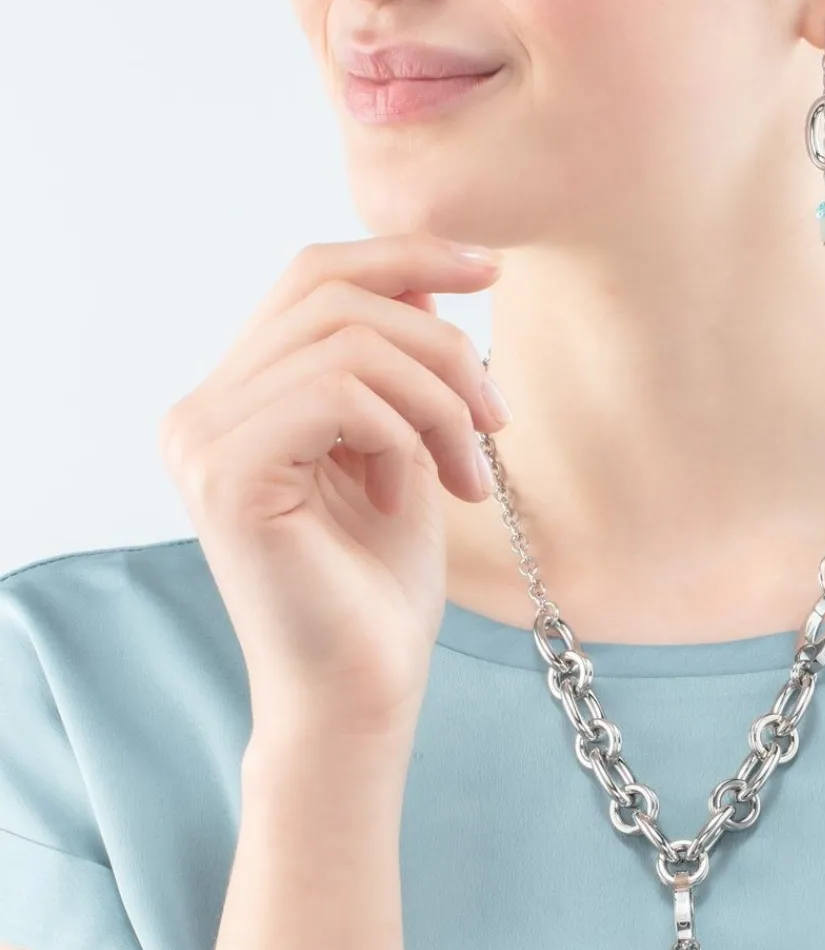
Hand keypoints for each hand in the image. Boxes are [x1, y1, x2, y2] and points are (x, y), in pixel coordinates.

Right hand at [158, 232, 506, 736]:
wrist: (362, 692)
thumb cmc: (381, 590)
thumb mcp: (403, 453)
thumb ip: (396, 372)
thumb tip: (425, 285)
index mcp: (239, 398)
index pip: (311, 279)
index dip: (404, 257)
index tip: (489, 269)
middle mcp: (202, 410)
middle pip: (331, 292)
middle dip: (440, 343)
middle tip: (496, 419)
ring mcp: (203, 440)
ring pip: (349, 341)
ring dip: (439, 399)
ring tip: (469, 471)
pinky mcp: (227, 474)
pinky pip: (339, 392)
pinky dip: (403, 433)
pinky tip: (411, 497)